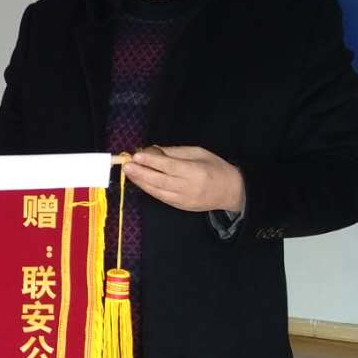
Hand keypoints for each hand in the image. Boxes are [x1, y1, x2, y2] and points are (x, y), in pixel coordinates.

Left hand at [124, 145, 244, 213]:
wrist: (231, 192)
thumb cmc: (215, 167)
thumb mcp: (198, 153)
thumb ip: (175, 152)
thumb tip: (152, 150)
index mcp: (195, 171)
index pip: (170, 167)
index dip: (152, 162)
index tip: (137, 156)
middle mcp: (188, 187)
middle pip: (160, 181)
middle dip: (141, 173)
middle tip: (127, 165)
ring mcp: (183, 200)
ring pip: (158, 191)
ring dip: (141, 182)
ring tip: (129, 173)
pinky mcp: (180, 207)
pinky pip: (161, 198)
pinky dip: (149, 189)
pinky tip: (140, 182)